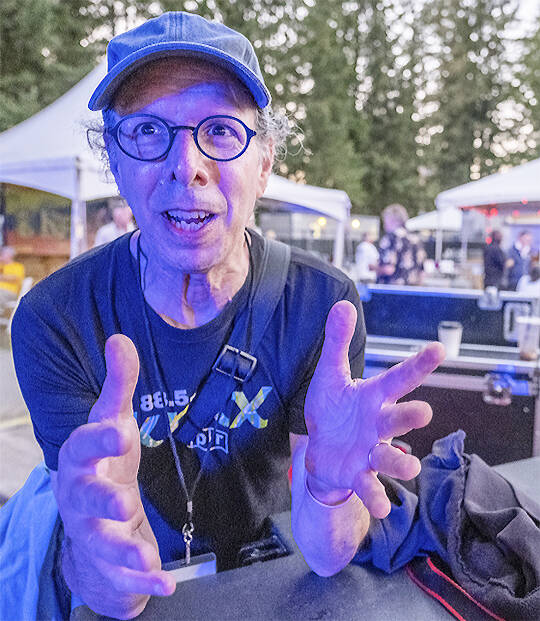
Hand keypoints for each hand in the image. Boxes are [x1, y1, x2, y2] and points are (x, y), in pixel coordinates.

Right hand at [55, 335, 175, 617]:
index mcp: (81, 458)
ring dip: (122, 550)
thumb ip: (119, 384)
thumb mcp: (113, 420)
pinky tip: (166, 583)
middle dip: (102, 501)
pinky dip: (143, 581)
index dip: (99, 438)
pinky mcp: (109, 559)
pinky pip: (122, 573)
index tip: (122, 429)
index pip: (82, 444)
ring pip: (100, 542)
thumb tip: (120, 337)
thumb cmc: (104, 458)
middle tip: (122, 502)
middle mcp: (81, 495)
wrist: (93, 513)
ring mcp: (92, 530)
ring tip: (147, 558)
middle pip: (85, 498)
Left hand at [304, 301, 444, 518]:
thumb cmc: (332, 409)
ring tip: (409, 466)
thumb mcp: (330, 374)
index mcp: (374, 397)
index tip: (440, 349)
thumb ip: (336, 342)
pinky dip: (374, 497)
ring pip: (391, 457)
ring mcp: (370, 452)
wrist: (321, 450)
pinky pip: (369, 487)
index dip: (418, 365)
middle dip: (410, 416)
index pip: (399, 378)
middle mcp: (378, 424)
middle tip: (423, 412)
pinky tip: (380, 508)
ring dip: (401, 463)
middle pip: (399, 419)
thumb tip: (342, 303)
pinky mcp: (358, 474)